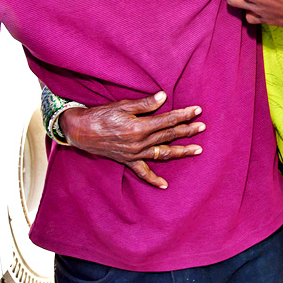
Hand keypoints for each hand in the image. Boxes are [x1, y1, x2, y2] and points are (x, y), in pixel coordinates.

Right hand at [60, 92, 203, 189]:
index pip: (168, 120)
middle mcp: (140, 143)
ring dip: (181, 152)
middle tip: (202, 127)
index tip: (198, 111)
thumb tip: (163, 96)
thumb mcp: (122, 105)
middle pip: (169, 136)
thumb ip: (144, 103)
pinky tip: (164, 185)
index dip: (184, 115)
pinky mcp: (127, 161)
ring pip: (163, 153)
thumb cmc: (101, 115)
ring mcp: (135, 154)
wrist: (80, 131)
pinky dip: (153, 179)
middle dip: (188, 131)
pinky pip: (142, 173)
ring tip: (197, 150)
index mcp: (140, 127)